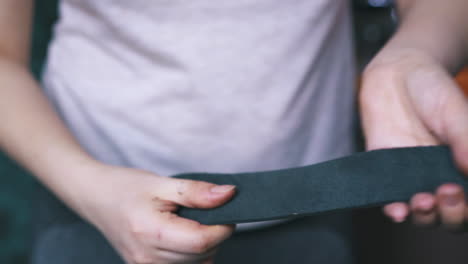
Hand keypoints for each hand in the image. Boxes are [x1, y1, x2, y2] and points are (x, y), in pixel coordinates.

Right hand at [75, 164, 235, 263]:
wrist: (96, 197)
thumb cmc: (126, 187)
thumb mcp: (163, 183)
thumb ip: (197, 192)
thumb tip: (229, 194)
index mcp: (151, 232)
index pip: (202, 241)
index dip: (223, 227)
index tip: (224, 210)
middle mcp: (147, 258)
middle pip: (202, 255)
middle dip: (214, 234)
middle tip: (205, 211)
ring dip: (204, 245)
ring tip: (188, 223)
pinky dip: (192, 255)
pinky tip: (182, 237)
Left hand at [360, 48, 467, 229]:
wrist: (396, 74)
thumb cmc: (432, 91)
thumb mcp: (455, 112)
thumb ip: (465, 140)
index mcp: (462, 166)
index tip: (464, 190)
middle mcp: (439, 177)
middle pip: (450, 215)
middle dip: (451, 213)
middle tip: (447, 192)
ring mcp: (411, 177)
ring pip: (422, 213)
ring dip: (425, 216)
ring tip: (423, 201)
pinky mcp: (384, 172)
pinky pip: (388, 199)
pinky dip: (393, 210)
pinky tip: (397, 210)